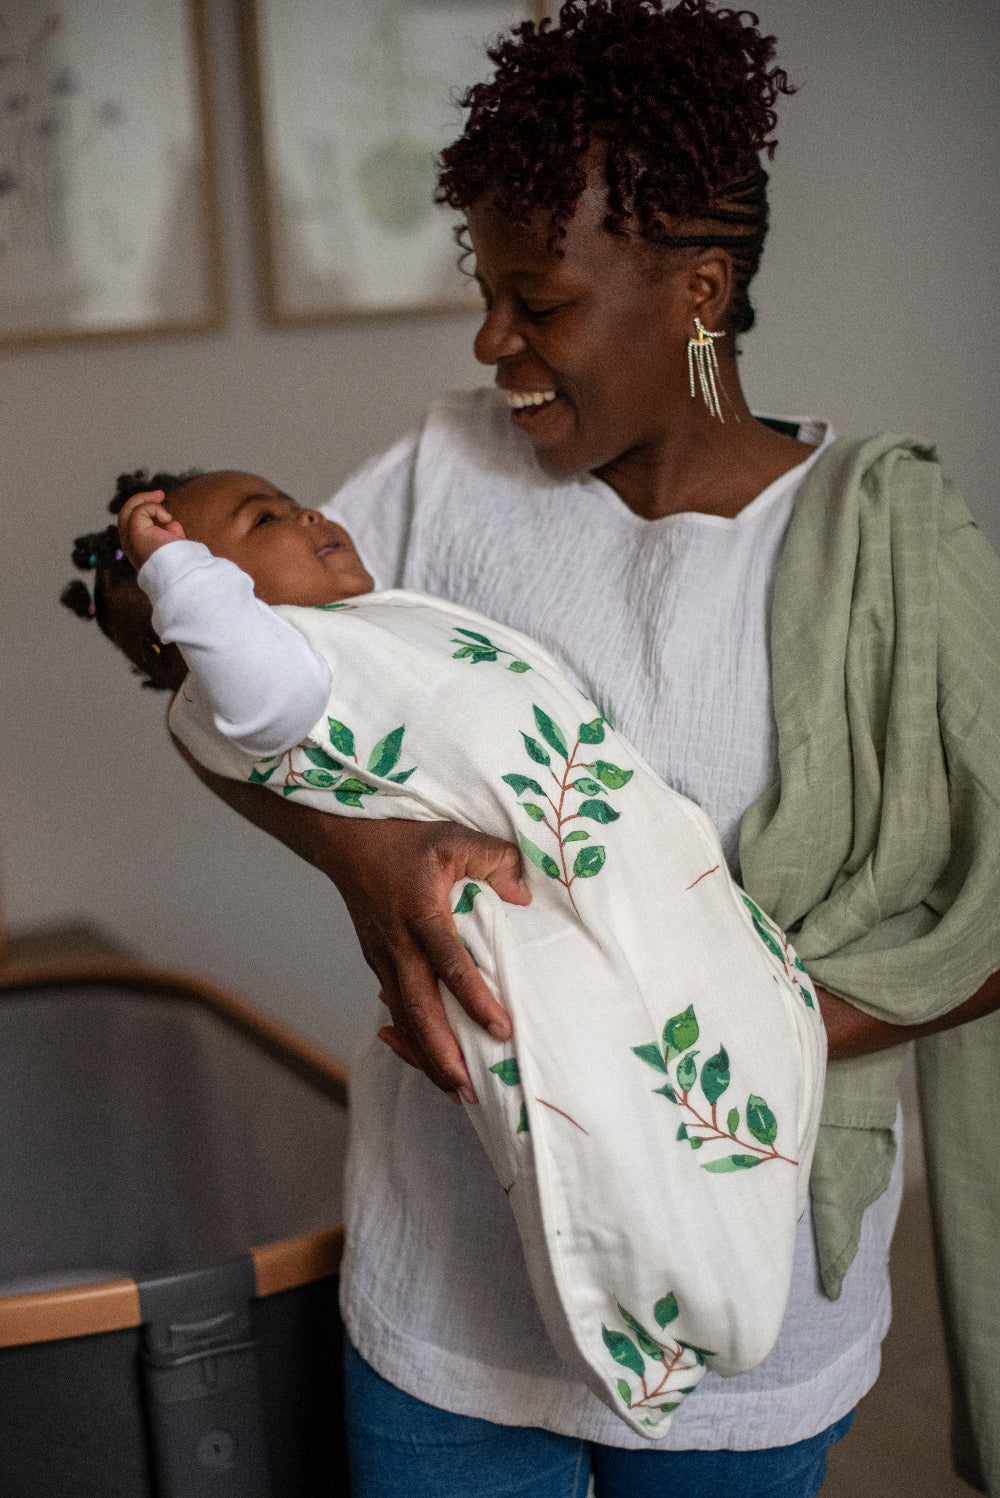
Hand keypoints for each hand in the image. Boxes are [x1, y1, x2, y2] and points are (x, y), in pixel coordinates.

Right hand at [118, 489, 185, 569]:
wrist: (180, 574)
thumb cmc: (181, 564)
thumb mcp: (175, 546)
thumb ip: (171, 534)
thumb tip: (172, 524)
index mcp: (139, 549)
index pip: (134, 525)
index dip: (146, 512)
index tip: (164, 508)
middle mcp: (130, 545)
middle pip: (125, 515)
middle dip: (141, 501)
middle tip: (160, 494)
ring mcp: (130, 539)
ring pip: (128, 510)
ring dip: (145, 500)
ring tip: (160, 496)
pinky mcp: (135, 533)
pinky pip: (140, 510)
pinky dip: (155, 509)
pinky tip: (167, 519)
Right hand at [320, 817, 530, 1099]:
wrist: (346, 840)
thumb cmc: (405, 837)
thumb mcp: (455, 837)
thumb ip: (495, 862)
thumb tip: (522, 899)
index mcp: (421, 913)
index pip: (450, 964)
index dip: (475, 1000)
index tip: (501, 1029)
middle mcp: (398, 944)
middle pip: (419, 1010)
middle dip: (443, 1054)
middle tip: (469, 1089)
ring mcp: (382, 957)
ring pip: (404, 1018)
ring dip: (427, 1056)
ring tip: (456, 1090)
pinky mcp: (377, 963)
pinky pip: (395, 1008)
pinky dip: (410, 1038)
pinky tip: (427, 1060)